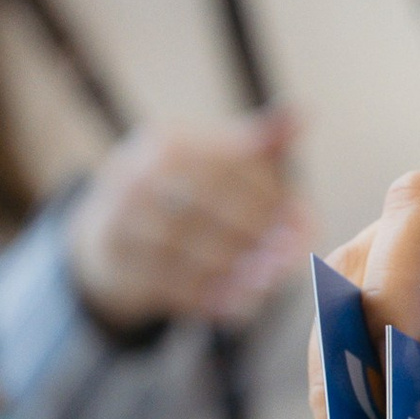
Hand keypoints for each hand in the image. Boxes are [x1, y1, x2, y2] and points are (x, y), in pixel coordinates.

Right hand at [68, 107, 311, 329]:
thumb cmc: (183, 194)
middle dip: (253, 234)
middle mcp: (134, 176)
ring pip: (180, 248)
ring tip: (269, 282)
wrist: (112, 236)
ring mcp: (116, 220)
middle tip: (290, 257)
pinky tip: (239, 305)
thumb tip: (302, 113)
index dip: (270, 195)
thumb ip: (259, 145)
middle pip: (201, 205)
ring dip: (231, 268)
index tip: (307, 221)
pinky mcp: (114, 264)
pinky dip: (206, 297)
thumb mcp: (216, 164)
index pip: (225, 166)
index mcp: (166, 143)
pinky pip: (165, 284)